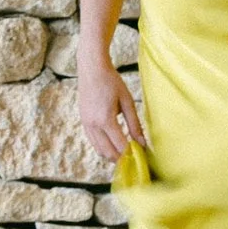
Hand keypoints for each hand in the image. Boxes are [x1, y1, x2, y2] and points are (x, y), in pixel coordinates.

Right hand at [76, 44, 144, 167]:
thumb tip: (142, 143)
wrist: (92, 68)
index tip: (143, 158)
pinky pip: (93, 142)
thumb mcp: (127, 102)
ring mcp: (86, 124)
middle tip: (136, 160)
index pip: (120, 146)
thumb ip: (134, 124)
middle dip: (122, 159)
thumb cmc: (112, 82)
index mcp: (105, 120)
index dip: (132, 154)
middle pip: (108, 152)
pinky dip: (103, 147)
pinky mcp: (83, 121)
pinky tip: (114, 145)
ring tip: (126, 155)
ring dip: (112, 155)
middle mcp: (93, 125)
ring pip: (99, 150)